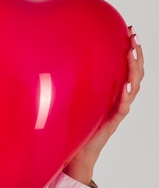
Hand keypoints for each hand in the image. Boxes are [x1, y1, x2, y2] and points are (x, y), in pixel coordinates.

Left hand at [64, 28, 143, 184]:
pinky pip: (122, 107)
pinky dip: (125, 95)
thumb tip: (51, 65)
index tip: (130, 32)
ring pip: (134, 87)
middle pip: (136, 74)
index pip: (127, 69)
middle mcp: (118, 100)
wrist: (75, 156)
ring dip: (135, 69)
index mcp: (111, 94)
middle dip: (137, 54)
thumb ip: (69, 87)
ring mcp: (117, 111)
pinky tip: (126, 85)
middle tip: (134, 36)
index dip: (131, 51)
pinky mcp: (112, 122)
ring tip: (133, 53)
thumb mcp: (72, 103)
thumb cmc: (73, 130)